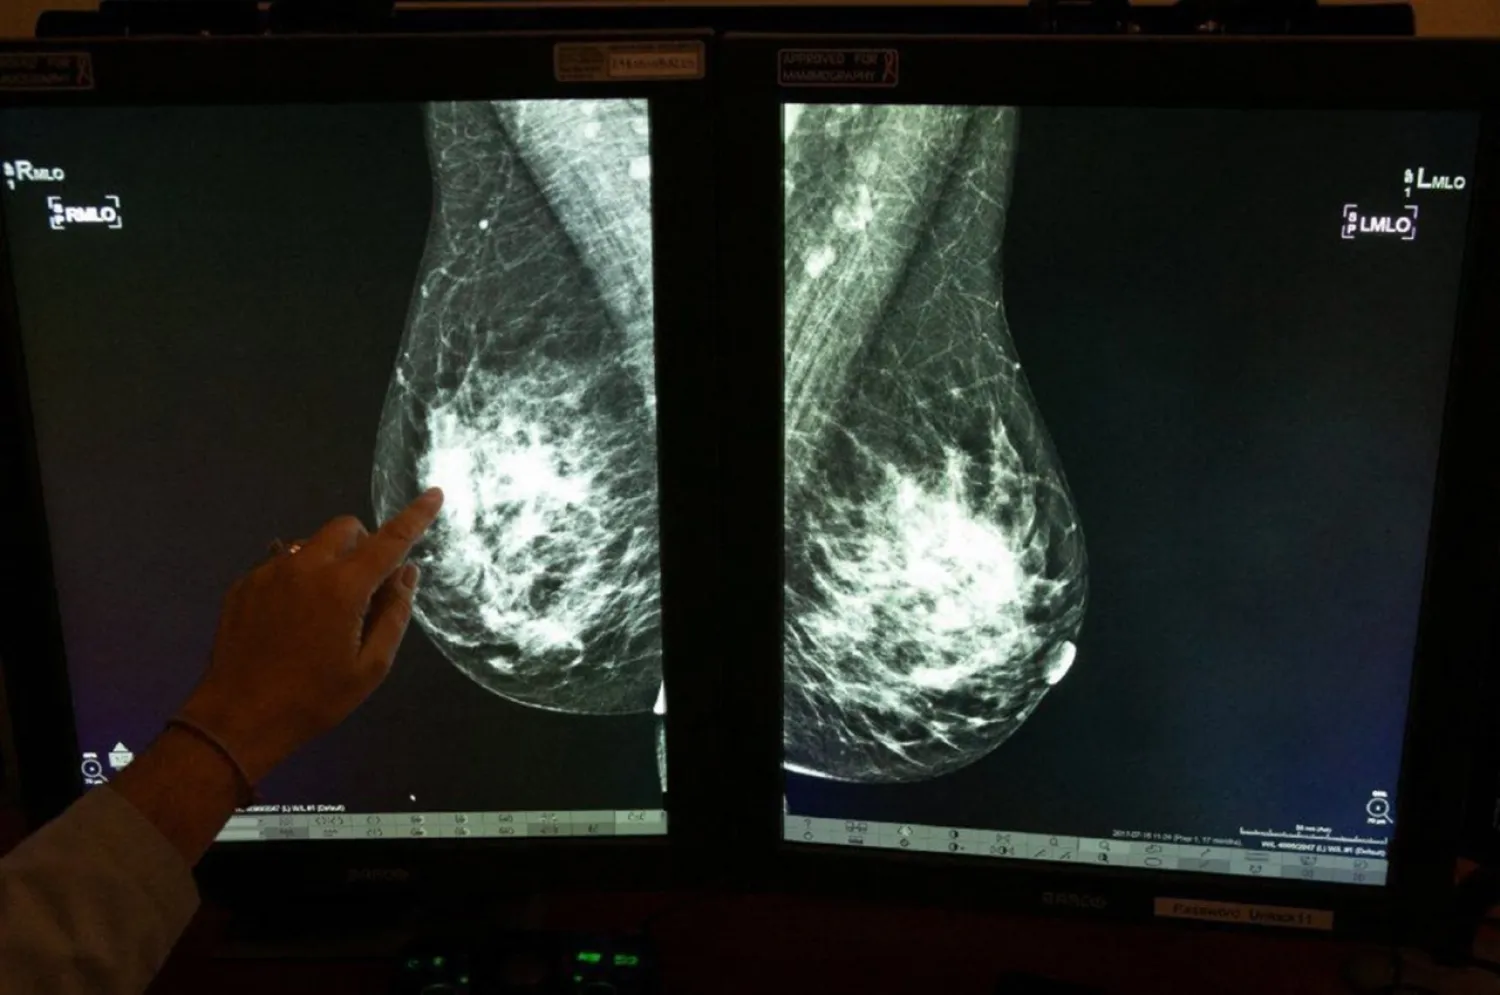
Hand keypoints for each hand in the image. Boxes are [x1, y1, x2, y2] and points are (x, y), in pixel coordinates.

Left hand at [177, 488, 443, 783]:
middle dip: (363, 544)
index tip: (433, 494)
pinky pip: (281, 565)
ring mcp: (269, 573)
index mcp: (343, 588)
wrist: (238, 718)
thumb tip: (407, 574)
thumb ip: (394, 614)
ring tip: (322, 611)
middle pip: (344, 528)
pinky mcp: (243, 585)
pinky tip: (290, 621)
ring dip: (328, 561)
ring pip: (311, 544)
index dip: (416, 516)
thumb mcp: (370, 667)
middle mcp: (305, 568)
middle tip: (365, 586)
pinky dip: (297, 580)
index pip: (390, 540)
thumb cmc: (314, 699)